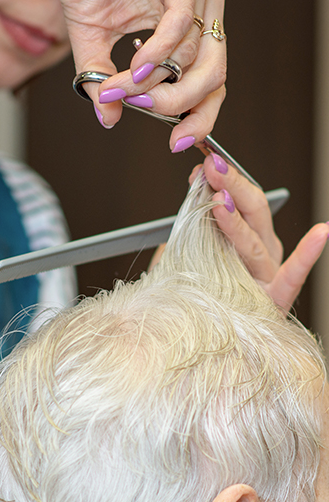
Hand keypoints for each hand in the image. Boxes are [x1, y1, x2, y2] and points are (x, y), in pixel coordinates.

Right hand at [55, 0, 225, 149]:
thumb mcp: (92, 39)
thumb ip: (103, 80)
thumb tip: (109, 119)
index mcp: (188, 32)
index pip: (209, 84)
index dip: (201, 117)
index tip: (179, 143)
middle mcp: (200, 14)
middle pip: (216, 79)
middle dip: (186, 110)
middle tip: (153, 120)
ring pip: (196, 59)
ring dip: (156, 87)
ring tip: (124, 91)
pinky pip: (180, 26)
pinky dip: (157, 55)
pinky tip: (135, 68)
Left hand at [198, 155, 328, 310]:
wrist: (224, 341)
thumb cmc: (210, 296)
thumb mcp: (196, 258)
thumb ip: (192, 233)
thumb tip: (185, 202)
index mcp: (246, 239)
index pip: (236, 201)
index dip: (222, 180)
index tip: (203, 160)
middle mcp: (262, 251)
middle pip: (250, 211)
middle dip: (230, 185)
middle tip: (210, 167)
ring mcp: (270, 273)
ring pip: (254, 241)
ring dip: (238, 217)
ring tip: (221, 199)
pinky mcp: (278, 297)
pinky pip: (294, 274)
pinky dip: (308, 254)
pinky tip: (321, 232)